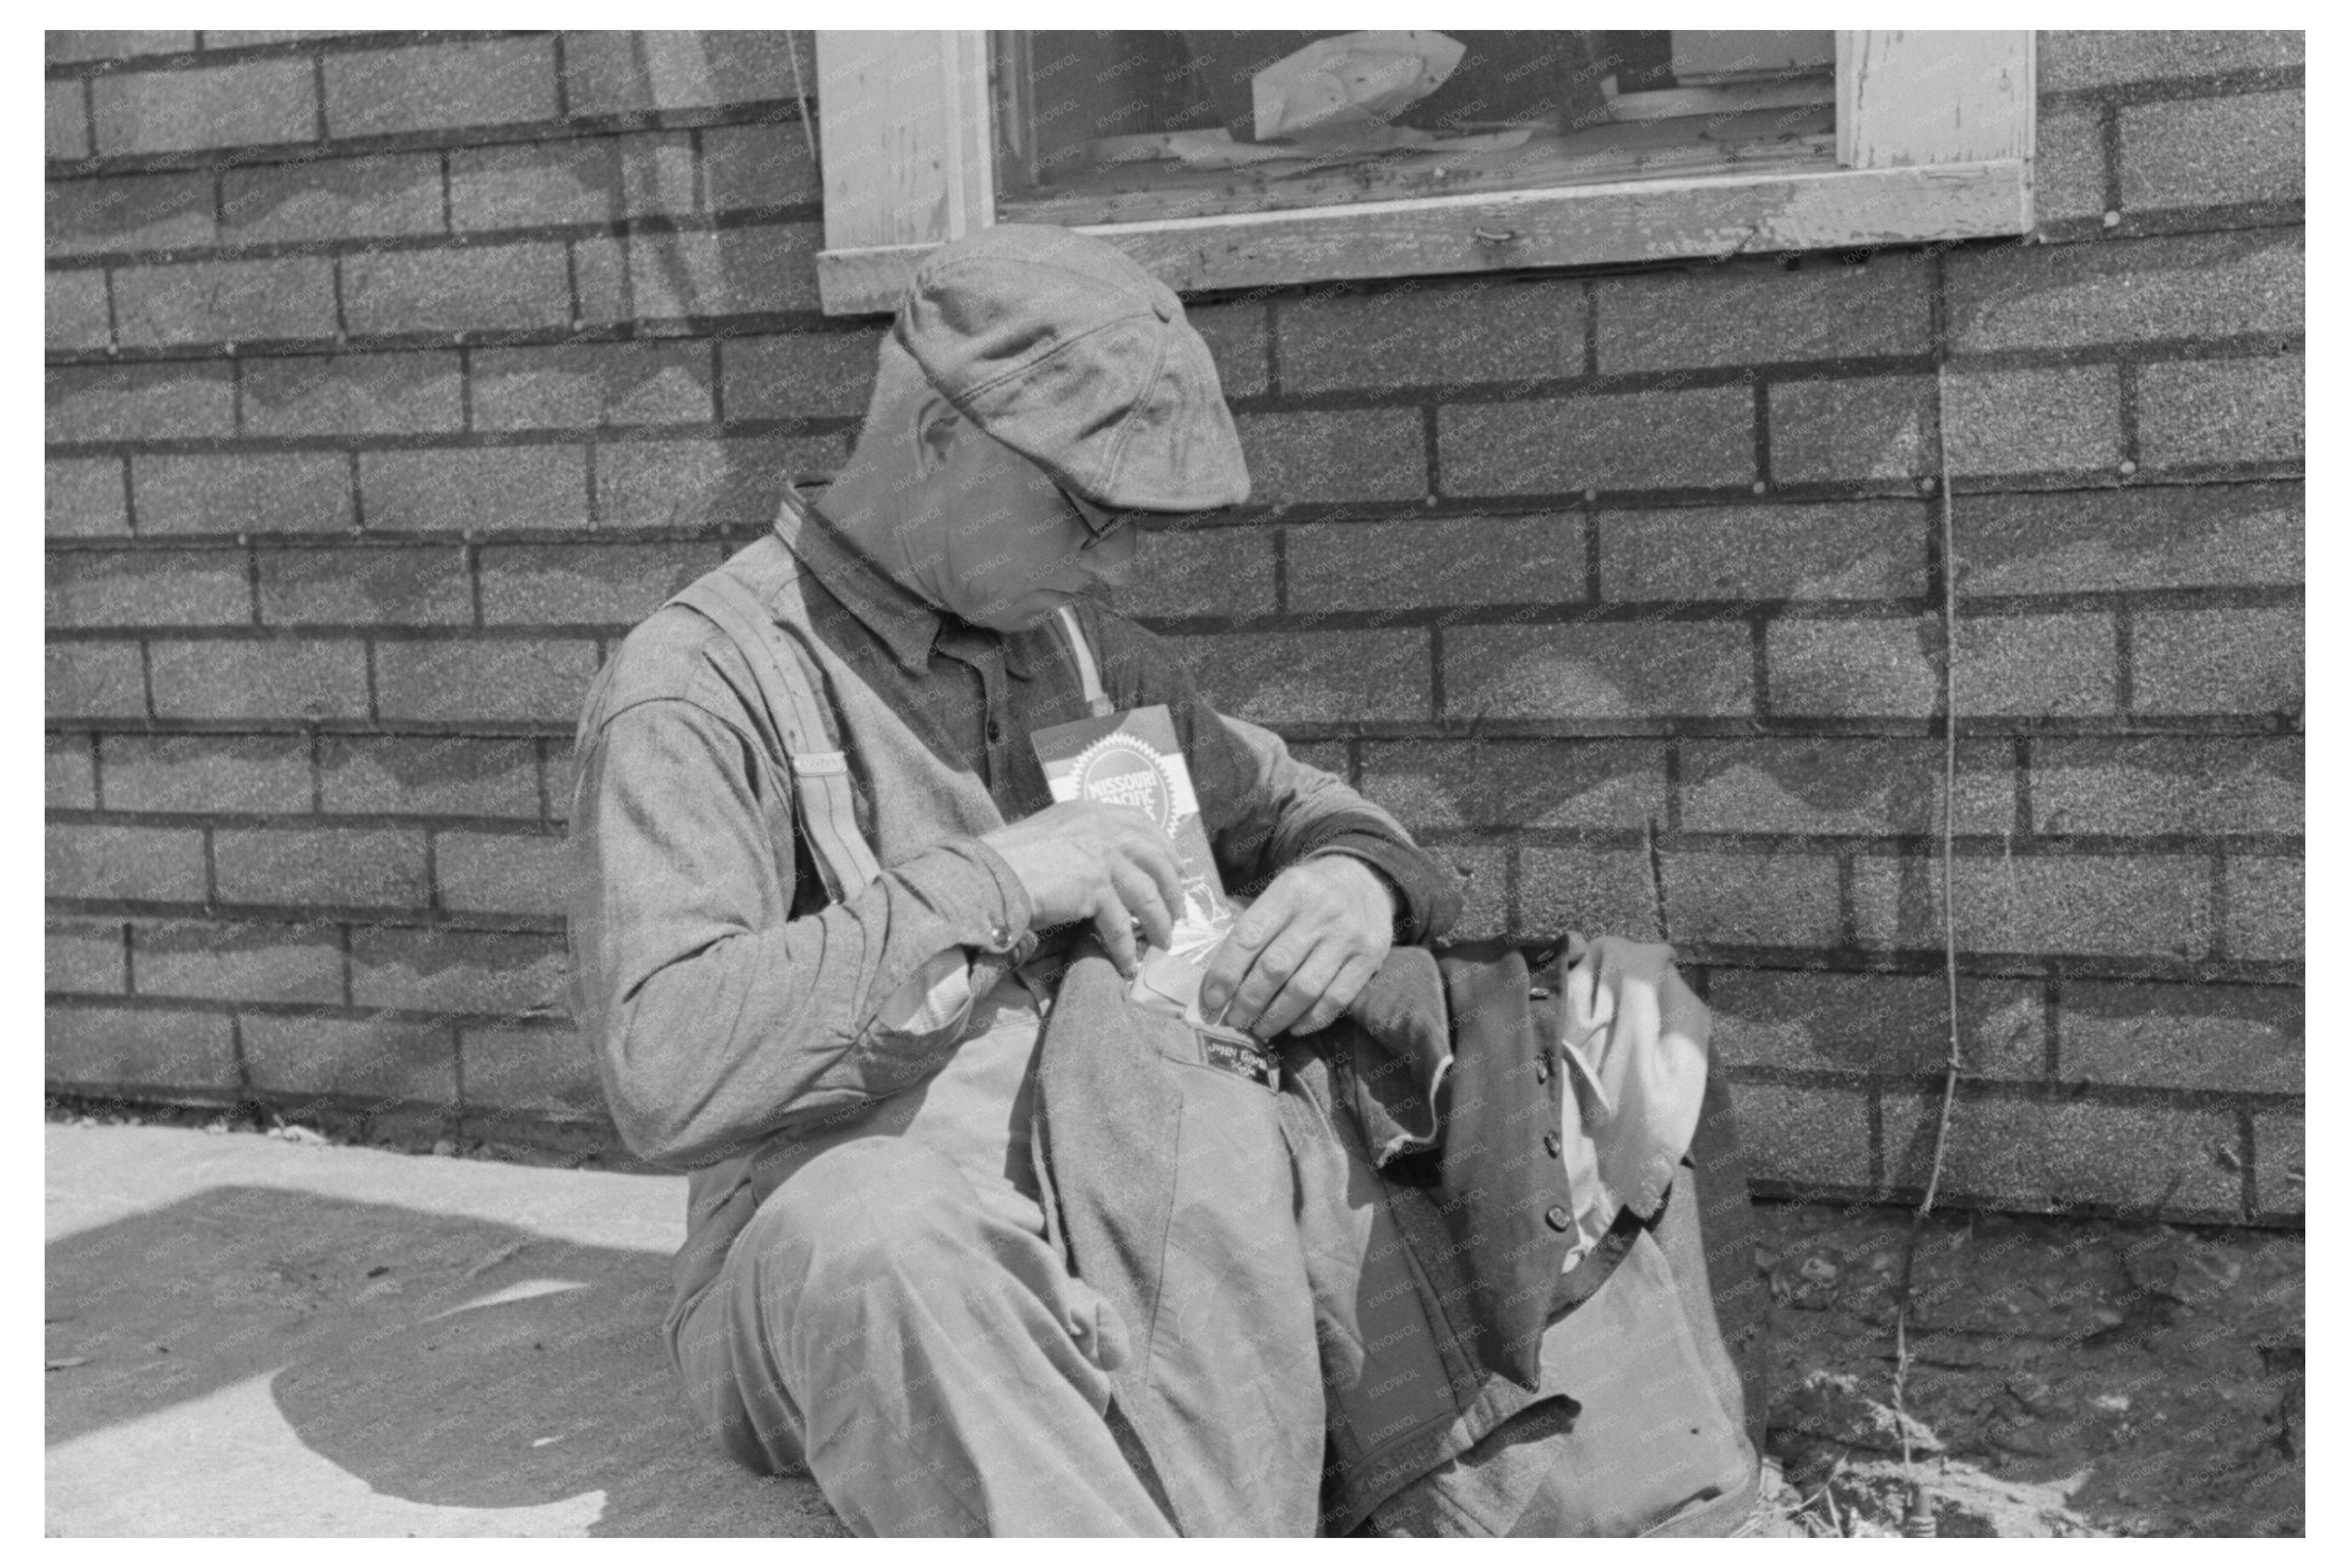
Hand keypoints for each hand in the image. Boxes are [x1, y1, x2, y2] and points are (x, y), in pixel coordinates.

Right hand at [981, 801, 1184, 975]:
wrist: (989, 873)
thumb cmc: (1009, 857)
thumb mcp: (1051, 831)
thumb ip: (1081, 838)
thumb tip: (1106, 865)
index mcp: (1092, 811)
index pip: (1144, 823)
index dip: (1166, 849)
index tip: (1178, 870)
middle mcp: (1103, 828)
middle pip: (1156, 859)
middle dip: (1172, 891)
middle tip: (1177, 915)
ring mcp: (1102, 856)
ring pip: (1147, 895)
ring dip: (1159, 924)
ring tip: (1162, 943)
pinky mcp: (1095, 888)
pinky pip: (1121, 925)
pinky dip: (1126, 948)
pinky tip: (1127, 963)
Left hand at [1198, 855, 1395, 1038]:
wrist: (1365, 878)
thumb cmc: (1309, 893)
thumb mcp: (1281, 891)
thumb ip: (1254, 926)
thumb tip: (1218, 981)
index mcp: (1289, 890)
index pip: (1248, 937)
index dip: (1225, 973)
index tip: (1210, 1001)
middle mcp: (1321, 911)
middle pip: (1274, 968)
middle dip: (1247, 1002)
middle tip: (1234, 1020)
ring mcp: (1349, 936)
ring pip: (1304, 989)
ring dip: (1276, 1017)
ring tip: (1260, 1028)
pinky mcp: (1371, 958)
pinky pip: (1336, 1000)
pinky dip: (1311, 1020)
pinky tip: (1294, 1027)